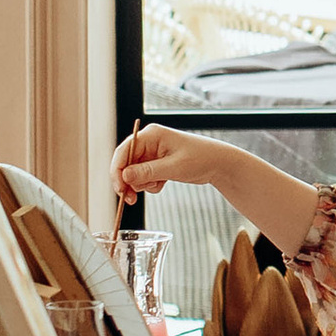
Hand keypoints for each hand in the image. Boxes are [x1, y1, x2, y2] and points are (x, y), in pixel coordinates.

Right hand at [112, 122, 233, 203]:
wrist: (218, 164)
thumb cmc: (200, 158)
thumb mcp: (173, 167)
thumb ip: (148, 172)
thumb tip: (125, 176)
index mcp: (151, 135)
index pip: (123, 151)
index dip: (117, 171)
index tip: (119, 189)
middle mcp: (149, 142)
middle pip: (125, 163)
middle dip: (128, 182)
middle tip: (130, 199)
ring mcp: (152, 153)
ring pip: (133, 173)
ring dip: (141, 184)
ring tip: (158, 185)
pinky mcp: (156, 163)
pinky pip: (143, 177)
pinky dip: (149, 184)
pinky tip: (162, 184)